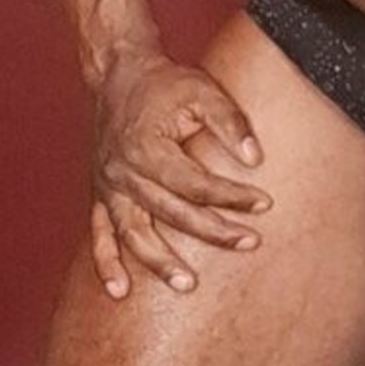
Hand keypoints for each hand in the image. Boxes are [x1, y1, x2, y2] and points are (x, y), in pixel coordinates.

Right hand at [91, 51, 273, 298]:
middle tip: (249, 242)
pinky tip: (119, 291)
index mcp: (147, 150)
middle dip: (213, 231)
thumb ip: (231, 122)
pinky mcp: (100, 194)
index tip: (265, 203)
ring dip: (159, 263)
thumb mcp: (202, 90)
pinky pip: (99, 235)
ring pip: (133, 234)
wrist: (118, 74)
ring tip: (187, 285)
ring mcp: (109, 187)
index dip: (233, 196)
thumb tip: (256, 159)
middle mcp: (124, 173)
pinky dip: (106, 265)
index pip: (196, 185)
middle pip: (171, 214)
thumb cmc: (164, 84)